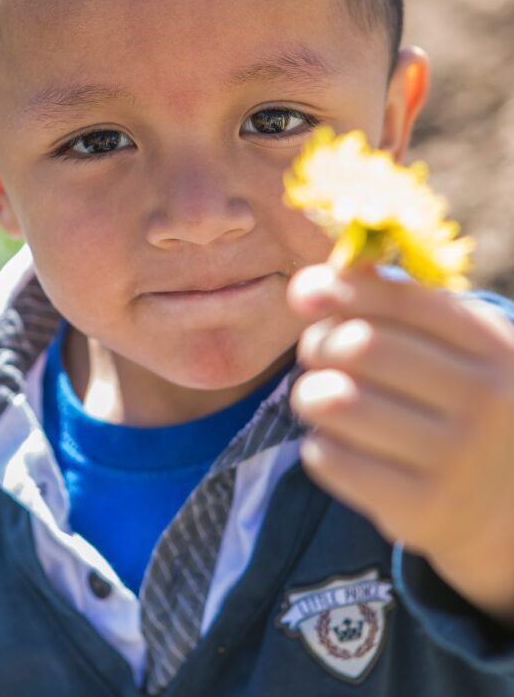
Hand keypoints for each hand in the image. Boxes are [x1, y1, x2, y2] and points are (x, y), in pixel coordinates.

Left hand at [287, 264, 513, 621]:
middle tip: (315, 354)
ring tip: (318, 397)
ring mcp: (460, 461)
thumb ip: (391, 304)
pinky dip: (318, 445)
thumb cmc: (457, 401)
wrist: (503, 505)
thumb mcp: (451, 345)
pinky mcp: (425, 512)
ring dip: (310, 393)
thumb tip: (308, 286)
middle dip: (319, 343)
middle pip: (361, 347)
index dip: (342, 289)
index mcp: (493, 347)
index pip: (402, 301)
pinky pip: (332, 459)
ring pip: (338, 402)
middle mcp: (487, 401)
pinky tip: (335, 443)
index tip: (304, 293)